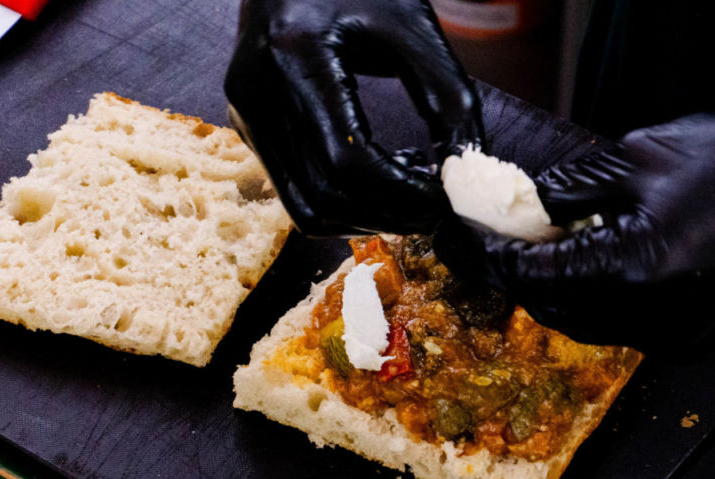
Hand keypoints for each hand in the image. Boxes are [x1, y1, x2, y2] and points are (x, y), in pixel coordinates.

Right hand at [225, 0, 482, 235]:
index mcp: (294, 55)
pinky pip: (295, 190)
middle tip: (434, 210)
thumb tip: (469, 171)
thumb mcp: (412, 26)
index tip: (443, 202)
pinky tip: (380, 175)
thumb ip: (449, 97)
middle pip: (324, 196)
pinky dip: (342, 201)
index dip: (401, 196)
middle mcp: (257, 92)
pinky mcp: (249, 127)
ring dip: (364, 217)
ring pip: (305, 208)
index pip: (347, 162)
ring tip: (409, 193)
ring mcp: (246, 115)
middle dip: (387, 216)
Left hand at [434, 95, 714, 349]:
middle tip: (506, 238)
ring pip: (586, 324)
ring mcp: (674, 334)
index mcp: (630, 270)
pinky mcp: (693, 336)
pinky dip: (596, 301)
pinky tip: (595, 264)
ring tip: (548, 247)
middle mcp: (649, 317)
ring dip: (557, 291)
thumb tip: (527, 205)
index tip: (475, 234)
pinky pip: (624, 328)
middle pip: (553, 308)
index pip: (532, 275)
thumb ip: (571, 191)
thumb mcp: (638, 158)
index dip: (494, 254)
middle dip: (521, 276)